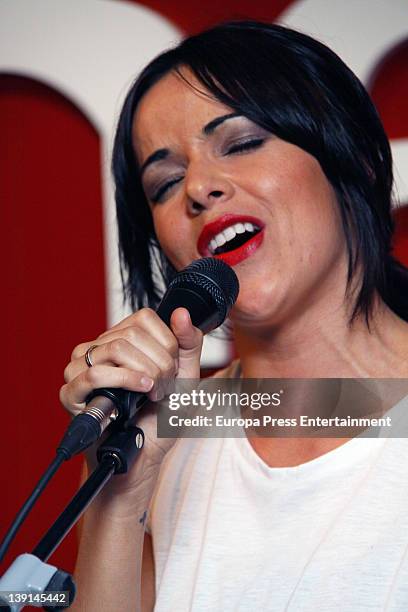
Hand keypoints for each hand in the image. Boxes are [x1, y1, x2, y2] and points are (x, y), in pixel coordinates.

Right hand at [60, 307, 202, 501]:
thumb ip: (188, 344)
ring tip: (152, 393)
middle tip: (164, 387)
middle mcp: (98, 349)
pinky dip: (124, 381)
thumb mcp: (185, 377)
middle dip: (160, 363)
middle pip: (132, 334)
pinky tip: (141, 390)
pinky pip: (94, 375)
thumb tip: (180, 312)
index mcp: (122, 339)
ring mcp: (80, 369)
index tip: (172, 369)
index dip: (167, 343)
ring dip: (145, 373)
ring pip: (114, 349)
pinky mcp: (71, 393)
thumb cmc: (160, 418)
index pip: (144, 318)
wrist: (143, 456)